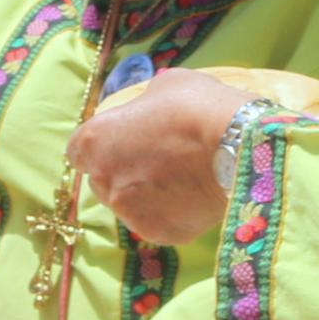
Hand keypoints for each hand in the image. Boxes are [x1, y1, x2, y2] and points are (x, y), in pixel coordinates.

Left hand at [68, 69, 248, 248]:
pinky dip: (171, 212)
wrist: (239, 146)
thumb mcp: (165, 87)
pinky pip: (158, 222)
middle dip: (122, 172)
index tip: (121, 142)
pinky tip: (194, 196)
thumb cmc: (198, 107)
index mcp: (95, 141)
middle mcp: (104, 181)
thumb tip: (150, 109)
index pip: (79, 151)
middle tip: (157, 160)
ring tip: (180, 179)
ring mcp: (129, 212)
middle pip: (102, 181)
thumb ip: (145, 105)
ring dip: (145, 195)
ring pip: (129, 206)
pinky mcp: (159, 232)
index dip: (102, 146)